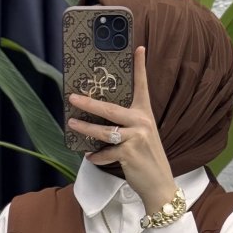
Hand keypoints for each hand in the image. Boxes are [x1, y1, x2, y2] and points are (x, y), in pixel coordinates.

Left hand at [67, 45, 176, 213]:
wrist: (160, 184)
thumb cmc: (148, 160)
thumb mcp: (143, 137)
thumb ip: (128, 125)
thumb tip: (102, 120)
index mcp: (145, 114)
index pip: (142, 86)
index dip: (140, 66)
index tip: (138, 48)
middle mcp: (141, 122)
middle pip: (110, 108)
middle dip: (89, 102)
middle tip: (72, 97)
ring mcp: (135, 137)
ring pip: (103, 130)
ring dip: (85, 128)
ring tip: (72, 124)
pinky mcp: (129, 153)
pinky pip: (105, 152)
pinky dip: (96, 156)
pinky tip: (90, 157)